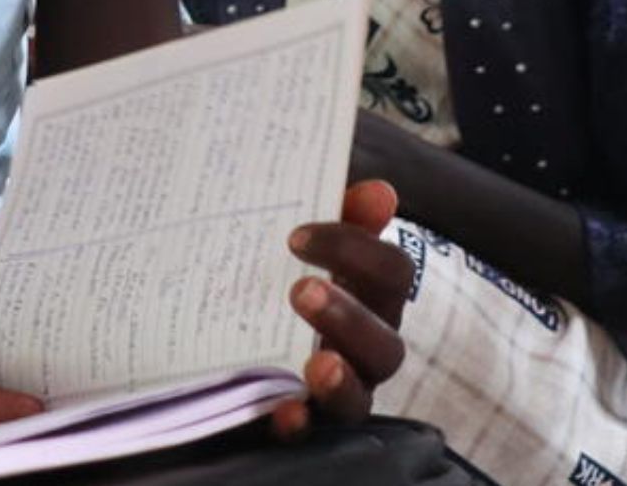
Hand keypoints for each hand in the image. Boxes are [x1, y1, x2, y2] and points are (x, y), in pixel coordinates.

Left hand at [271, 180, 409, 438]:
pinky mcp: (307, 421)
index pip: (391, 272)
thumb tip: (380, 192)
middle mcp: (368, 349)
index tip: (295, 236)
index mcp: (375, 298)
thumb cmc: (289, 273)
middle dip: (348, 316)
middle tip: (301, 290)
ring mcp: (342, 390)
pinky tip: (283, 411)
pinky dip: (300, 422)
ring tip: (315, 362)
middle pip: (385, 343)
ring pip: (358, 397)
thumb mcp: (309, 243)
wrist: (236, 330)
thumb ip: (342, 216)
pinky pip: (311, 433)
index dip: (354, 249)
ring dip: (340, 379)